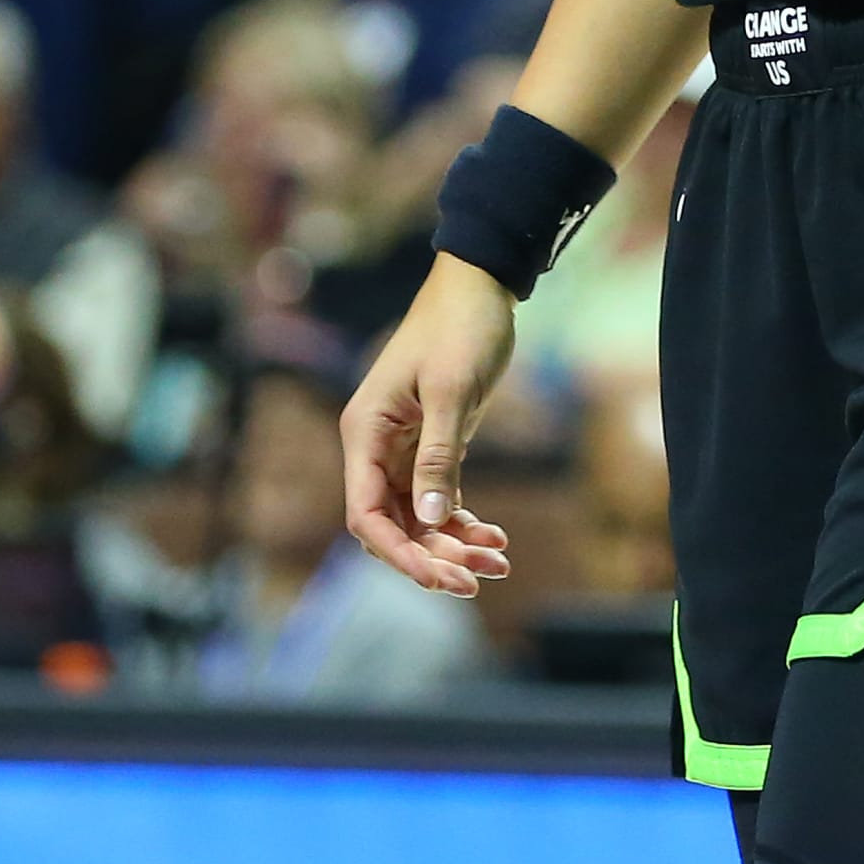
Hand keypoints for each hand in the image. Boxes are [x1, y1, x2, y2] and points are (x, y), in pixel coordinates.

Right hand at [340, 253, 518, 596]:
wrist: (482, 285)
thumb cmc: (460, 327)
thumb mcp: (451, 390)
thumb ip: (437, 456)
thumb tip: (428, 520)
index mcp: (365, 432)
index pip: (364, 513)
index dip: (398, 553)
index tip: (438, 577)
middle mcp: (375, 446)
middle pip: (392, 525)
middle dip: (432, 557)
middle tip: (478, 578)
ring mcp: (402, 448)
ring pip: (418, 517)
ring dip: (453, 545)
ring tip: (498, 563)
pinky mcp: (431, 445)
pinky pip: (438, 498)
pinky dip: (463, 521)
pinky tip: (494, 538)